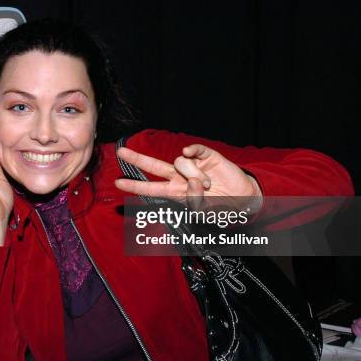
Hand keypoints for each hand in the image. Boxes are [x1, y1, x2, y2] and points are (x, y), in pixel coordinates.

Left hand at [114, 144, 261, 213]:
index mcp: (174, 191)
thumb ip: (194, 200)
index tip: (118, 182)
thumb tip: (193, 182)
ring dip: (195, 176)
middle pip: (154, 165)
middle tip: (120, 152)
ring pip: (181, 163)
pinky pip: (193, 149)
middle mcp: (179, 176)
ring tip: (208, 185)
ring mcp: (191, 164)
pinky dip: (191, 150)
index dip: (135, 185)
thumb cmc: (220, 207)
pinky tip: (189, 151)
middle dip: (136, 159)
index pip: (150, 187)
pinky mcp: (205, 155)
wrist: (242, 198)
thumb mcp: (203, 211)